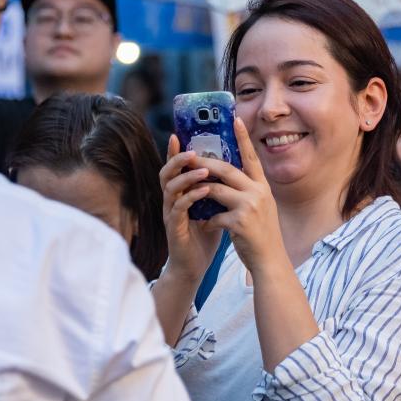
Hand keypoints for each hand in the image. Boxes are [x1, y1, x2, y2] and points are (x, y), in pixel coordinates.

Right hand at [159, 136, 222, 282]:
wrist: (194, 266)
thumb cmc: (204, 237)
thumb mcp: (212, 208)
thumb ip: (216, 190)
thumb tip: (234, 169)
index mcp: (180, 193)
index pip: (176, 167)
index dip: (175, 151)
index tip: (178, 133)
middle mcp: (171, 200)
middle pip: (167, 172)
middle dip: (178, 159)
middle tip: (192, 151)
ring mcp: (171, 213)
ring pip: (171, 188)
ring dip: (187, 176)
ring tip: (204, 169)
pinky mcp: (174, 227)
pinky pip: (180, 207)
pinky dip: (191, 197)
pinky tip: (204, 191)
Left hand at [198, 118, 283, 274]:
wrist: (270, 261)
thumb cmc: (261, 234)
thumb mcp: (260, 207)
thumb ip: (247, 191)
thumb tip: (227, 177)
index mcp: (263, 186)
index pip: (251, 157)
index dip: (242, 137)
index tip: (235, 118)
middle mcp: (258, 192)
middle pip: (226, 169)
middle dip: (204, 163)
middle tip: (188, 157)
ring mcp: (250, 206)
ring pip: (215, 189)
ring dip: (199, 191)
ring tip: (189, 192)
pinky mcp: (240, 222)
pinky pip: (213, 215)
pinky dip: (206, 220)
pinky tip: (205, 226)